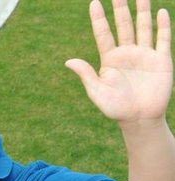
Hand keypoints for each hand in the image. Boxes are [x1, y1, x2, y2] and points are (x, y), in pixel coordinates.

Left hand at [65, 0, 171, 123]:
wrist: (139, 119)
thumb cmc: (115, 108)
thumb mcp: (97, 91)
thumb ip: (86, 74)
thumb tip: (68, 61)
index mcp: (110, 59)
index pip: (103, 34)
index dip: (98, 19)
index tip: (94, 2)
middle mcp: (127, 53)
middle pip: (123, 26)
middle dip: (120, 9)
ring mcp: (145, 55)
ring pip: (143, 28)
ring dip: (142, 11)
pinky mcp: (162, 60)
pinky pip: (162, 39)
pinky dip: (162, 26)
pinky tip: (160, 12)